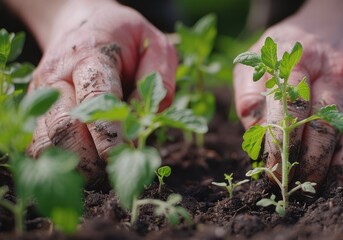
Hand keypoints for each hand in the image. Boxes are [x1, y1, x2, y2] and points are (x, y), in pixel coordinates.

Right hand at [25, 1, 176, 187]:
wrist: (85, 25)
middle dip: (92, 160)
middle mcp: (58, 75)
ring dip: (75, 167)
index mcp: (91, 55)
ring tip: (103, 176)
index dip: (110, 136)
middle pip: (65, 128)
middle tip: (118, 175)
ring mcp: (42, 93)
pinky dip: (60, 164)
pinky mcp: (36, 109)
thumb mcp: (156, 46)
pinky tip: (85, 167)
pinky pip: (38, 145)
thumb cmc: (127, 39)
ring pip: (46, 142)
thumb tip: (144, 121)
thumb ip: (158, 80)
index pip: (96, 101)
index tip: (127, 159)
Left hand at [234, 2, 342, 189]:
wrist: (338, 25)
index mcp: (300, 60)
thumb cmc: (290, 47)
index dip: (279, 143)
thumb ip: (250, 91)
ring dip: (335, 172)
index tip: (269, 169)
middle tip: (292, 187)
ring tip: (317, 191)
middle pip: (323, 127)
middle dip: (307, 164)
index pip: (290, 108)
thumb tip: (252, 129)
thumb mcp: (261, 57)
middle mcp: (335, 73)